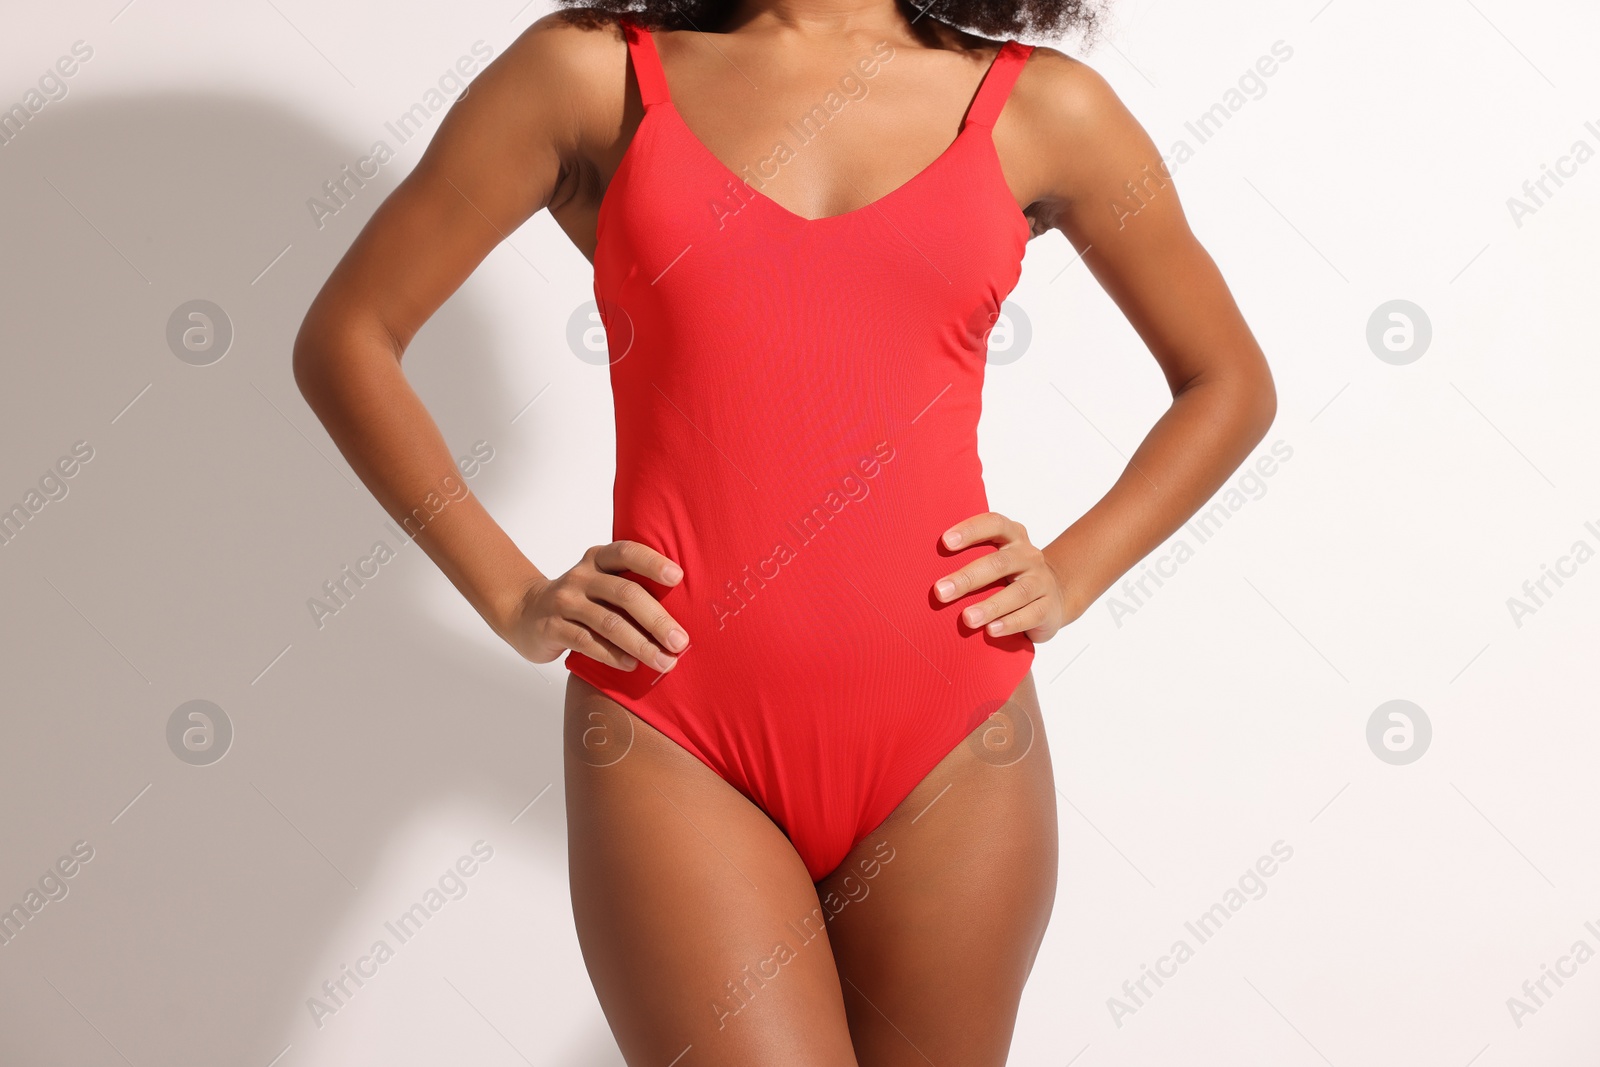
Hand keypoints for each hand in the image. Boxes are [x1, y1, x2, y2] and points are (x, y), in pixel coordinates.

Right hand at [500, 541, 689, 671]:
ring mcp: (564, 602)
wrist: (525, 612)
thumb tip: (680, 615)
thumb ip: (631, 588)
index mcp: (599, 558)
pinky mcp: (552, 627)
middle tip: (680, 641)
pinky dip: (612, 655)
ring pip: (609, 623)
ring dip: (641, 644)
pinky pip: (587, 642)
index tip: (678, 577)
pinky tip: (631, 664)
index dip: (652, 563)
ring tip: (663, 661)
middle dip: (657, 619)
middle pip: (625, 593)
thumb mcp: (601, 583)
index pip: (627, 553)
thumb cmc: (580, 600)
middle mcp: (581, 576)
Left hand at [934, 513, 1075, 642]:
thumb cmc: (1009, 575)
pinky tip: (991, 631)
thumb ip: (969, 557)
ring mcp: (1041, 581)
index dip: (971, 530)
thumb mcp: (995, 558)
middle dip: (968, 577)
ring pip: (1017, 592)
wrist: (1054, 595)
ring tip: (967, 618)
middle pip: (999, 563)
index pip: (994, 524)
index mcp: (1013, 537)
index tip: (945, 542)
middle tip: (940, 591)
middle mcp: (1028, 556)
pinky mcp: (1048, 607)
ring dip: (990, 606)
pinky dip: (1010, 623)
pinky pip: (1031, 615)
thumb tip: (918, 566)